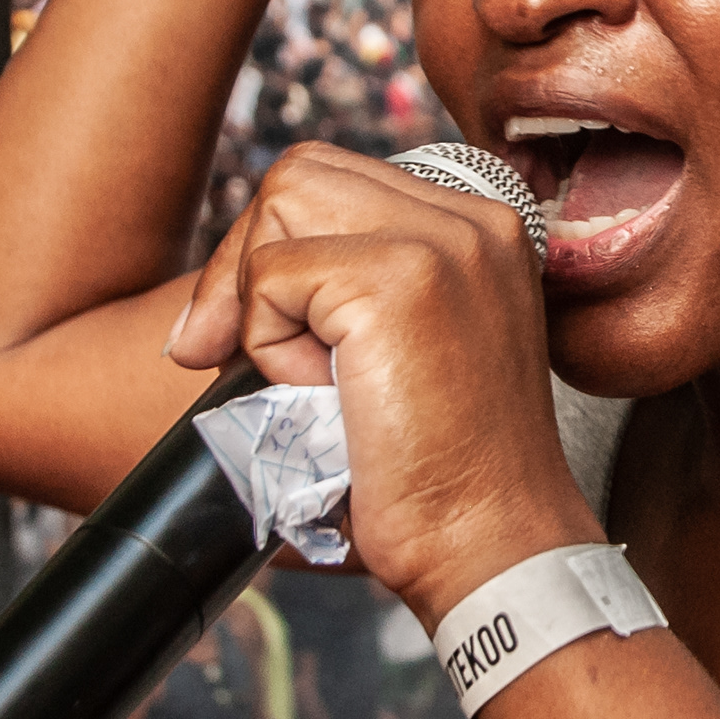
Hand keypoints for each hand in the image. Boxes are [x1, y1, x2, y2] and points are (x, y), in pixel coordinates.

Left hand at [166, 144, 585, 626]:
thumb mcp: (407, 352)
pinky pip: (271, 278)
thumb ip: (351, 290)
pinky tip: (321, 398)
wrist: (491, 543)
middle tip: (229, 353)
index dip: (275, 246)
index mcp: (480, 229)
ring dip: (260, 301)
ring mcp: (441, 243)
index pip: (337, 178)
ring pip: (280, 207)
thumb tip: (228, 281)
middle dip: (244, 261)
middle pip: (299, 175)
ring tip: (309, 378)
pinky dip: (268, 346)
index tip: (257, 332)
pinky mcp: (398, 281)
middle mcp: (471, 220)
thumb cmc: (441, 473)